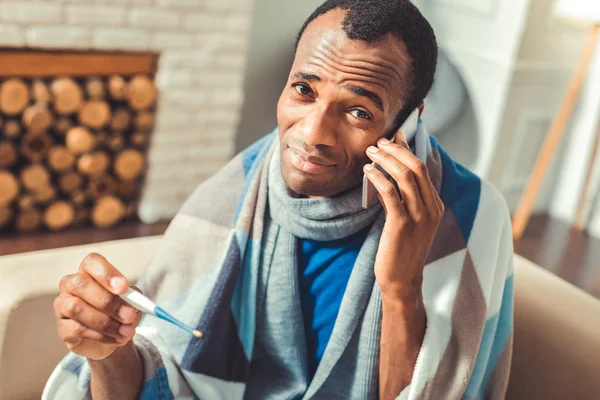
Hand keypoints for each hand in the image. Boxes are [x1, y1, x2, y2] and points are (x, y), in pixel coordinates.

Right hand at [53, 253, 141, 360]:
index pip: (91, 262)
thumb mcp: (131, 302)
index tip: (123, 288)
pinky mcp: (62, 328)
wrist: (113, 337)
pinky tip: (117, 339)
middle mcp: (71, 284)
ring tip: (127, 332)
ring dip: (106, 322)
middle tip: (129, 315)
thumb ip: (132, 299)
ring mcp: (63, 305)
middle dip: (108, 301)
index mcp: (89, 271)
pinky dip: (101, 336)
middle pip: (80, 284)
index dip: (106, 273)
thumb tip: (132, 304)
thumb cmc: (121, 311)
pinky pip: (76, 329)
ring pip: (76, 308)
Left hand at [364, 132, 443, 299]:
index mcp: (435, 205)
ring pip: (404, 176)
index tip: (393, 137)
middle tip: (377, 143)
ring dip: (385, 160)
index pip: (423, 168)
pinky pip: (390, 193)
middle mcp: (432, 208)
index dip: (407, 149)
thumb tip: (389, 173)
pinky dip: (378, 178)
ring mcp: (419, 217)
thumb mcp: (409, 221)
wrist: (402, 281)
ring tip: (369, 153)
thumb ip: (404, 199)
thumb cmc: (401, 250)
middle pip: (416, 167)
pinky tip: (368, 172)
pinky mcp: (402, 224)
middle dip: (395, 150)